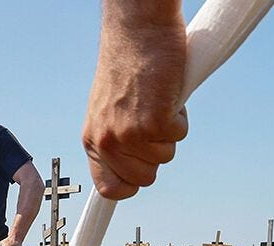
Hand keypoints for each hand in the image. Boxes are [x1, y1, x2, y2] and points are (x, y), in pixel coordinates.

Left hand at [83, 9, 187, 199]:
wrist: (137, 29)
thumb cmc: (128, 63)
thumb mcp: (110, 109)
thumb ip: (116, 139)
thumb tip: (132, 168)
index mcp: (92, 140)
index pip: (108, 188)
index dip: (129, 186)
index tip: (139, 178)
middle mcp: (107, 142)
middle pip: (145, 178)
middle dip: (156, 153)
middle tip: (153, 120)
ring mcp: (130, 134)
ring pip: (165, 157)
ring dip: (169, 130)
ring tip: (157, 100)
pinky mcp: (154, 122)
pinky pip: (179, 134)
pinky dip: (180, 115)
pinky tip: (166, 92)